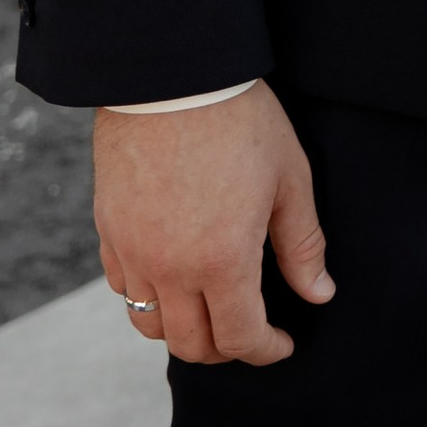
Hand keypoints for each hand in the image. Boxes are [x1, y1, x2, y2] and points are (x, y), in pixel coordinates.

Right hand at [94, 83, 333, 367]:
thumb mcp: (289, 179)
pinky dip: (148, 297)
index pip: (240, 338)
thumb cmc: (241, 120)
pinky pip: (123, 287)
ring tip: (211, 310)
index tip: (283, 344)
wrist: (172, 75)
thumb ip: (302, 245)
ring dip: (183, 330)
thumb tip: (319, 295)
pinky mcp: (108, 230)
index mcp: (221, 260)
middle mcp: (169, 268)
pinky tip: (173, 276)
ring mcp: (132, 252)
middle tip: (251, 332)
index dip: (266, 351)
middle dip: (227, 350)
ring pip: (149, 324)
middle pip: (191, 345)